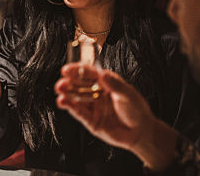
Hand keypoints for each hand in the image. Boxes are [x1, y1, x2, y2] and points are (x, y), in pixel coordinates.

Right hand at [55, 64, 177, 170]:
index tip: (67, 69)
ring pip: (77, 98)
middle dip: (69, 81)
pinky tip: (62, 101)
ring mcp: (93, 106)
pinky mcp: (91, 120)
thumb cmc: (136, 109)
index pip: (89, 73)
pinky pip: (79, 112)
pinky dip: (70, 106)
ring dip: (67, 93)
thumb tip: (102, 74)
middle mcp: (96, 92)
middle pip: (80, 84)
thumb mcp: (128, 94)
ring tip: (59, 89)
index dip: (78, 70)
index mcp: (105, 82)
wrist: (140, 131)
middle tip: (61, 80)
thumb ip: (115, 85)